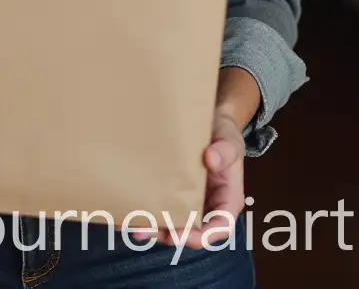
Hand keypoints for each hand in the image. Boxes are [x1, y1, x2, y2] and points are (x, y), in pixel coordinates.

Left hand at [134, 106, 244, 248]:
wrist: (209, 121)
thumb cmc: (223, 133)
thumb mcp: (229, 140)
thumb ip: (226, 151)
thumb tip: (212, 159)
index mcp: (227, 199)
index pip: (220, 226)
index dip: (202, 236)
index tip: (181, 235)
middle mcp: (208, 206)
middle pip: (191, 230)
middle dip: (170, 235)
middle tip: (148, 232)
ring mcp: (190, 201)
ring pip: (173, 223)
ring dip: (154, 228)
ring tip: (134, 227)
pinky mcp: (173, 192)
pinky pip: (162, 206)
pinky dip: (147, 212)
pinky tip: (129, 213)